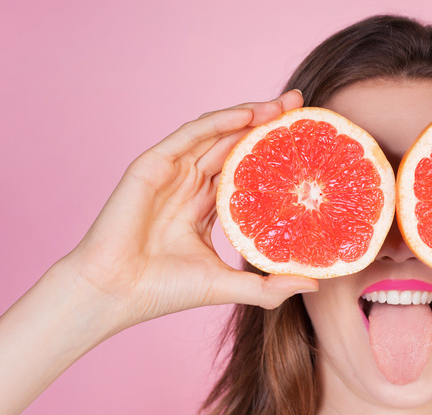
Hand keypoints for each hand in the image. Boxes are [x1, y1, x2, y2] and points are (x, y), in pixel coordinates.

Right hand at [61, 90, 317, 328]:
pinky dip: (220, 121)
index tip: (306, 142)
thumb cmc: (164, 291)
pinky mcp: (153, 164)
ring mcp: (171, 172)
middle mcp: (189, 184)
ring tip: (284, 104)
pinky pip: (192, 134)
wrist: (116, 292)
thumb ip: (268, 287)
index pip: (245, 170)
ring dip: (249, 115)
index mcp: (204, 207)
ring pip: (216, 133)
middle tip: (300, 106)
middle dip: (267, 123)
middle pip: (234, 144)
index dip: (273, 153)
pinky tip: (249, 114)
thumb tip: (315, 285)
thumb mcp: (228, 286)